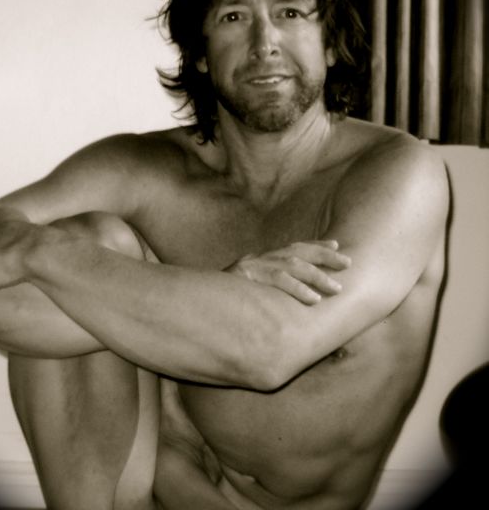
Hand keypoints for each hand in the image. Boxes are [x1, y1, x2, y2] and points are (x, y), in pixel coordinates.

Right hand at [226, 240, 350, 304]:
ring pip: (293, 265)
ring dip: (318, 276)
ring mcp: (254, 266)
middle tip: (348, 262)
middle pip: (298, 251)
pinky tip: (313, 300)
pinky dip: (298, 289)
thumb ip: (268, 286)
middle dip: (325, 255)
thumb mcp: (249, 288)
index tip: (335, 244)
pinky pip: (278, 280)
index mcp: (262, 259)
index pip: (293, 247)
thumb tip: (291, 297)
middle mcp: (260, 258)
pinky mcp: (248, 276)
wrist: (196, 298)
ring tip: (337, 288)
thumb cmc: (225, 298)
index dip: (315, 245)